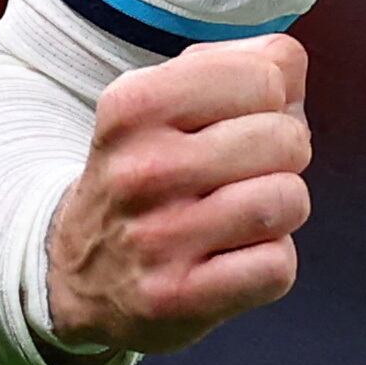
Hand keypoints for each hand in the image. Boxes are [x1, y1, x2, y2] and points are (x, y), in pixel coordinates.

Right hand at [45, 35, 312, 355]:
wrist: (76, 274)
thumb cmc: (150, 172)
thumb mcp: (169, 100)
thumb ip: (243, 65)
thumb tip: (289, 64)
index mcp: (136, 103)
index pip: (268, 73)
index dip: (269, 100)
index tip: (232, 125)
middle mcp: (141, 169)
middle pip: (288, 138)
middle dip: (282, 156)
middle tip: (238, 177)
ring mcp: (157, 239)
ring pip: (289, 200)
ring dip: (281, 210)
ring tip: (238, 217)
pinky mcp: (176, 300)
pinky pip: (277, 266)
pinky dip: (270, 263)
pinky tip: (229, 259)